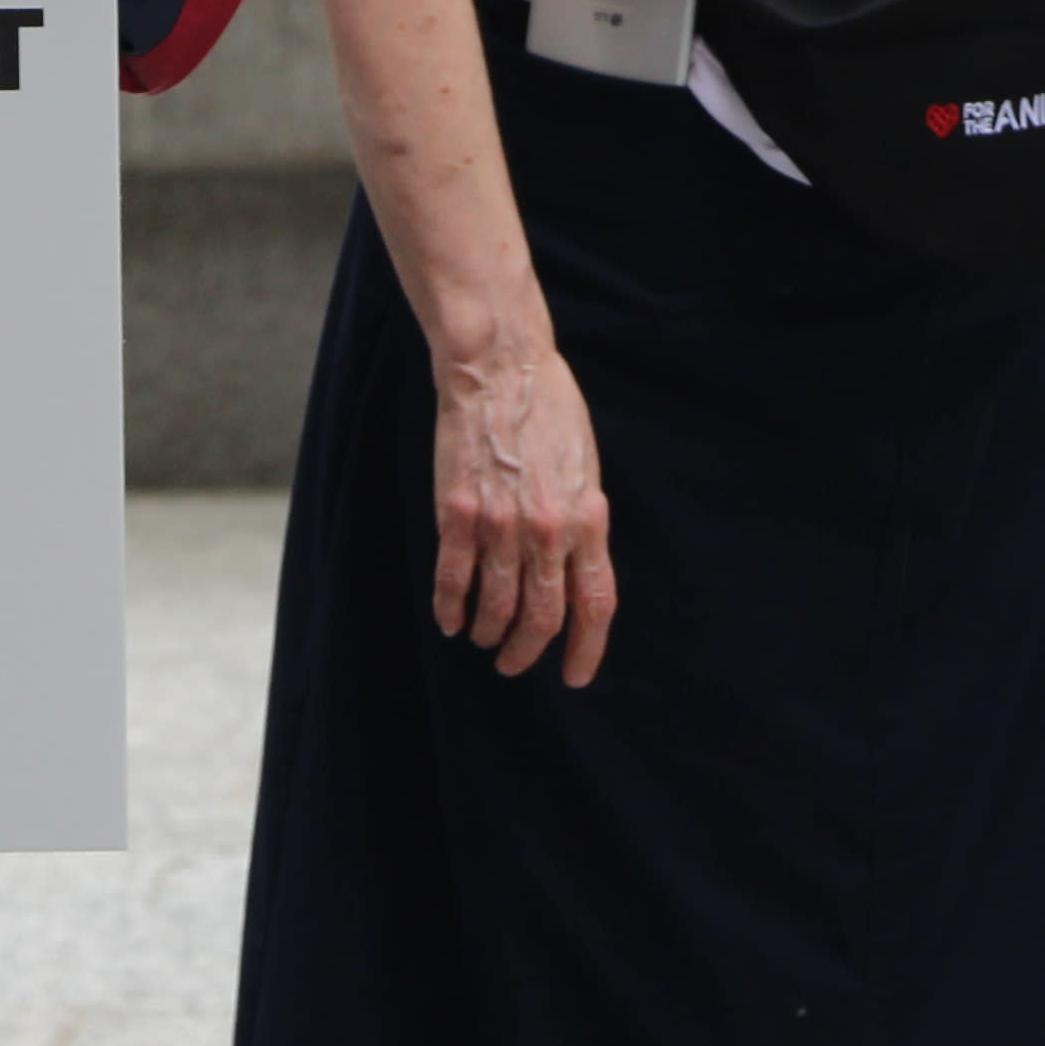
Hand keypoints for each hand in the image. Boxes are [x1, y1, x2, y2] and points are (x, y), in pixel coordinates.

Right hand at [429, 334, 616, 686]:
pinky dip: (451, 609)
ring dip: (490, 633)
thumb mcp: (585, 469)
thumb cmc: (548, 411)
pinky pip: (454, 579)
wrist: (500, 370)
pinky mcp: (458, 514)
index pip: (595, 604)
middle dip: (528, 651)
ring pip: (497, 606)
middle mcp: (548, 530)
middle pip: (543, 617)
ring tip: (483, 641)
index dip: (586, 649)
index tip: (575, 675)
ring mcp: (501, 525)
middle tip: (514, 664)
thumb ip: (583, 521)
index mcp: (588, 519)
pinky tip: (449, 623)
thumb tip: (575, 569)